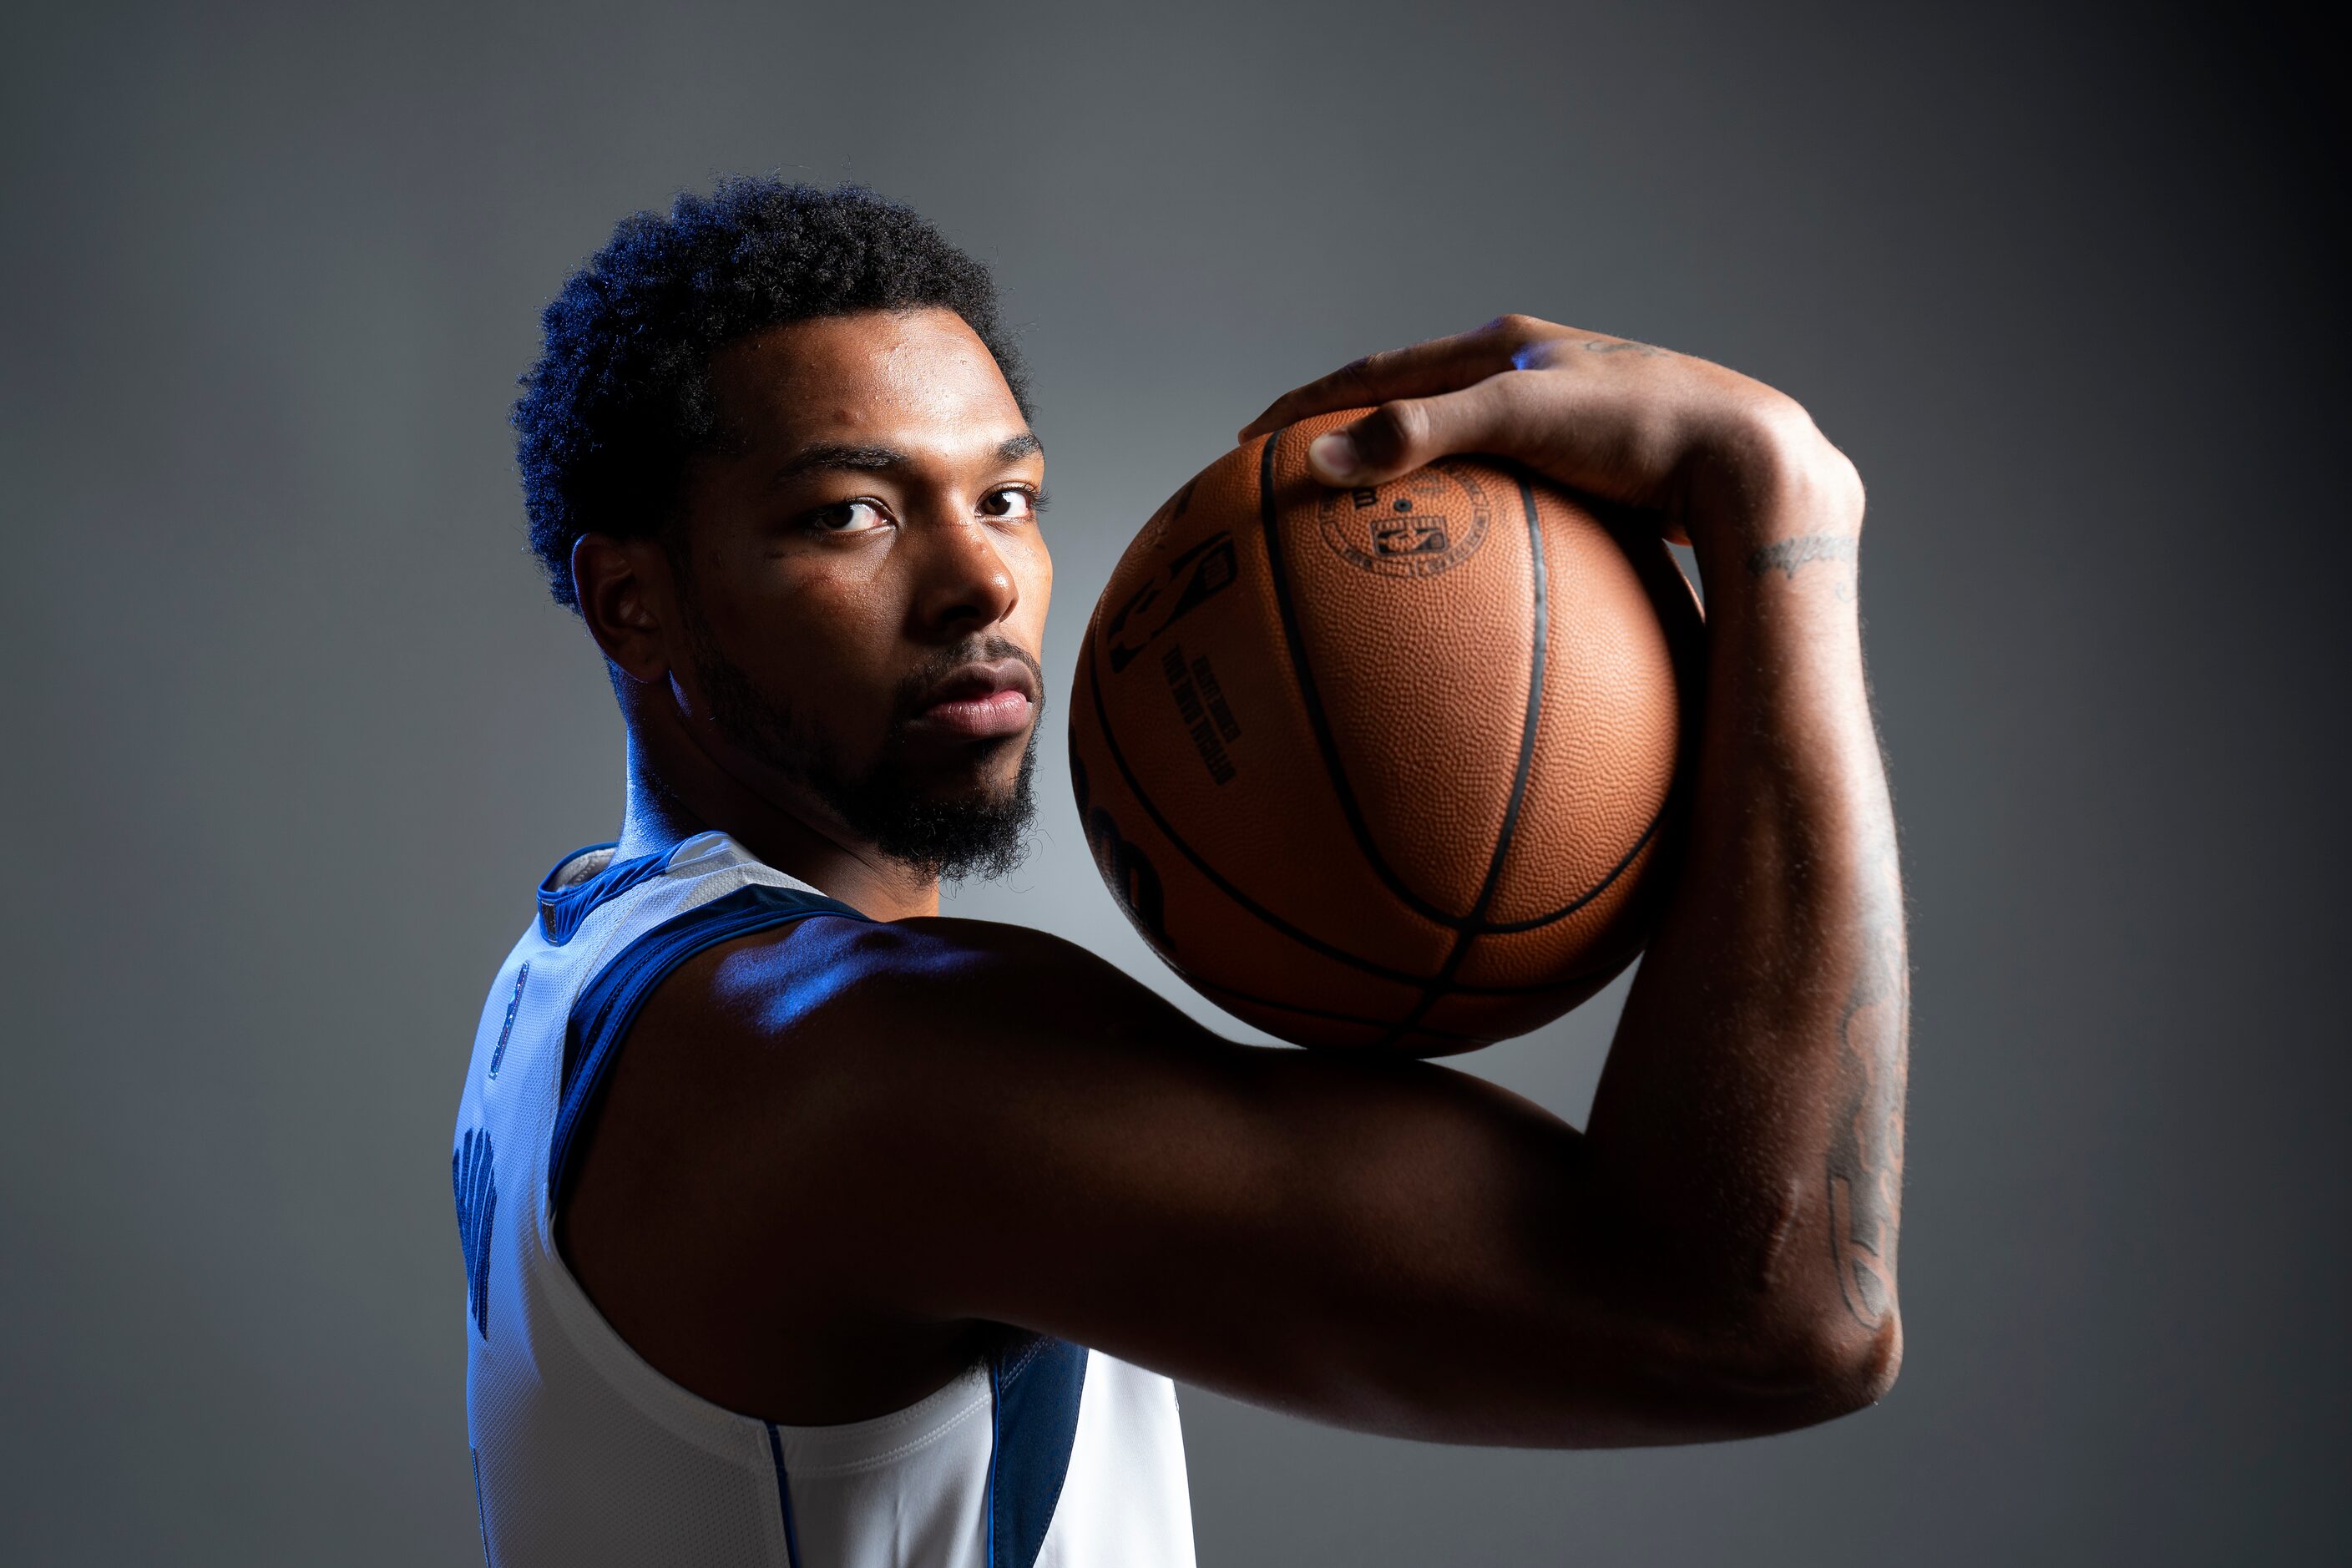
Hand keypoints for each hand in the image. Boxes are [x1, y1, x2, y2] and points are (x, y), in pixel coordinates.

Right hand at [1238, 315, 1861, 558]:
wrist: (1756, 465)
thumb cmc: (1643, 430)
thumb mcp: (1519, 418)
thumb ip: (1419, 435)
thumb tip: (1320, 462)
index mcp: (1508, 346)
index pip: (1381, 369)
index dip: (1312, 404)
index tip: (1252, 440)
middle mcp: (1539, 372)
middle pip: (1419, 402)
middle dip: (1355, 435)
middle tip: (1298, 475)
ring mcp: (1576, 422)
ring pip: (1469, 451)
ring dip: (1414, 477)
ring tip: (1369, 522)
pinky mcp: (1609, 472)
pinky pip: (1516, 497)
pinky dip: (1473, 522)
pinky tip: (1468, 574)